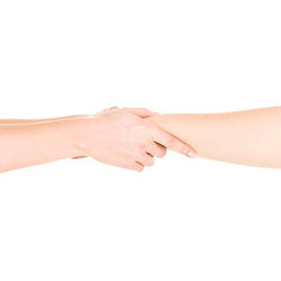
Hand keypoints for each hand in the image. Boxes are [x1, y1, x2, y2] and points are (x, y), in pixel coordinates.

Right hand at [75, 106, 196, 171]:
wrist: (86, 134)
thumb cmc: (106, 120)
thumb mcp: (127, 111)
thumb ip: (146, 114)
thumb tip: (160, 116)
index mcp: (147, 128)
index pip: (172, 141)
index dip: (184, 149)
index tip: (194, 154)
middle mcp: (144, 142)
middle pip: (162, 153)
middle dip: (156, 150)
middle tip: (142, 143)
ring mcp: (136, 154)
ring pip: (151, 162)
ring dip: (145, 157)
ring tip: (130, 148)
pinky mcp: (127, 164)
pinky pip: (140, 168)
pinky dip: (136, 164)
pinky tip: (126, 156)